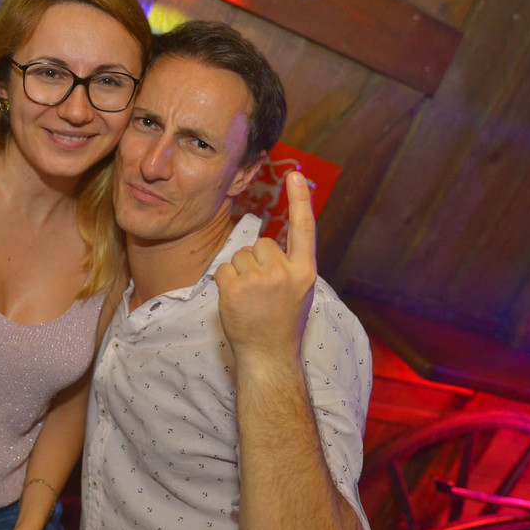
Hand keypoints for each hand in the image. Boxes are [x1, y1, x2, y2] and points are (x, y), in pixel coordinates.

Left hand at [214, 171, 316, 362]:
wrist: (268, 356)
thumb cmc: (282, 323)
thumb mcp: (299, 291)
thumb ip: (289, 264)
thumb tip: (269, 242)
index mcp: (305, 272)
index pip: (304, 229)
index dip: (300, 200)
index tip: (294, 174)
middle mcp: (285, 273)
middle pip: (261, 243)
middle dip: (257, 261)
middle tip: (262, 291)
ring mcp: (259, 280)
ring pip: (240, 255)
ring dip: (240, 272)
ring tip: (251, 299)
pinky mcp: (235, 287)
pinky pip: (223, 269)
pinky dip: (225, 283)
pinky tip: (236, 301)